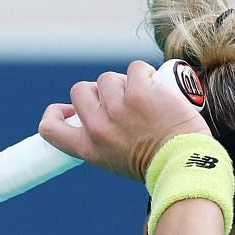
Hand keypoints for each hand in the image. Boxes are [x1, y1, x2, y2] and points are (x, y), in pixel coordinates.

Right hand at [37, 59, 210, 183]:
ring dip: (125, 83)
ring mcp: (117, 108)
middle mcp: (98, 127)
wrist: (183, 165)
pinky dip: (146, 74)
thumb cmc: (157, 165)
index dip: (55, 112)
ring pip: (108, 78)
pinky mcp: (139, 91)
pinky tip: (157, 89)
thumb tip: (96, 114)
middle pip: (79, 91)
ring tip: (144, 99)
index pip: (50, 127)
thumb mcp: (116, 162)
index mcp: (89, 148)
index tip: (68, 110)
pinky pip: (135, 68)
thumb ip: (102, 140)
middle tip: (120, 102)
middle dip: (98, 91)